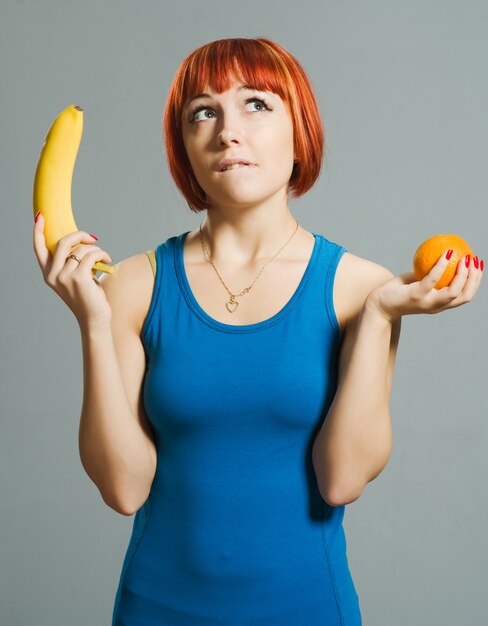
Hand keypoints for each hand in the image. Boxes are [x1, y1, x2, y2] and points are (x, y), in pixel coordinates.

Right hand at [33, 213, 113, 329]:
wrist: (94, 319)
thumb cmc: (88, 297)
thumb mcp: (75, 278)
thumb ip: (71, 262)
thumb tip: (80, 241)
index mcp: (48, 274)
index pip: (38, 248)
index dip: (38, 231)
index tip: (41, 217)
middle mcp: (52, 275)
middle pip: (62, 242)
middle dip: (79, 234)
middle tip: (93, 238)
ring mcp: (64, 276)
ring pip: (81, 249)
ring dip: (96, 250)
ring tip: (104, 257)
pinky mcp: (79, 278)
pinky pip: (92, 255)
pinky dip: (102, 254)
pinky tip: (108, 260)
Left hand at [366, 251, 483, 322]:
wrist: (378, 305)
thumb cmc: (396, 292)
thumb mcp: (415, 282)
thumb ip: (427, 274)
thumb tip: (440, 255)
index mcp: (439, 304)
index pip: (464, 296)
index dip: (475, 282)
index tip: (477, 265)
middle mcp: (436, 307)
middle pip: (464, 296)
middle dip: (474, 279)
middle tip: (475, 260)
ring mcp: (427, 303)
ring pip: (453, 291)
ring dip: (463, 274)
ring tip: (465, 258)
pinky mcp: (416, 296)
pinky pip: (433, 279)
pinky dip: (442, 266)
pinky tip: (446, 253)